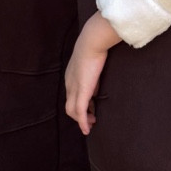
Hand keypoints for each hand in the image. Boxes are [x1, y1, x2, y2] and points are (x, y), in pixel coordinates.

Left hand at [64, 14, 120, 134]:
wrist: (92, 41)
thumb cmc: (95, 45)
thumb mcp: (92, 58)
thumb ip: (94, 67)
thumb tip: (101, 69)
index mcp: (71, 75)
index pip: (72, 94)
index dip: (81, 103)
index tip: (91, 108)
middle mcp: (69, 83)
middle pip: (69, 105)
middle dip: (80, 115)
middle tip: (92, 120)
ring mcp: (74, 88)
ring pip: (72, 111)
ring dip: (82, 120)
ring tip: (92, 123)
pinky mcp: (81, 91)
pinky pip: (80, 112)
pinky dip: (82, 122)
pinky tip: (87, 129)